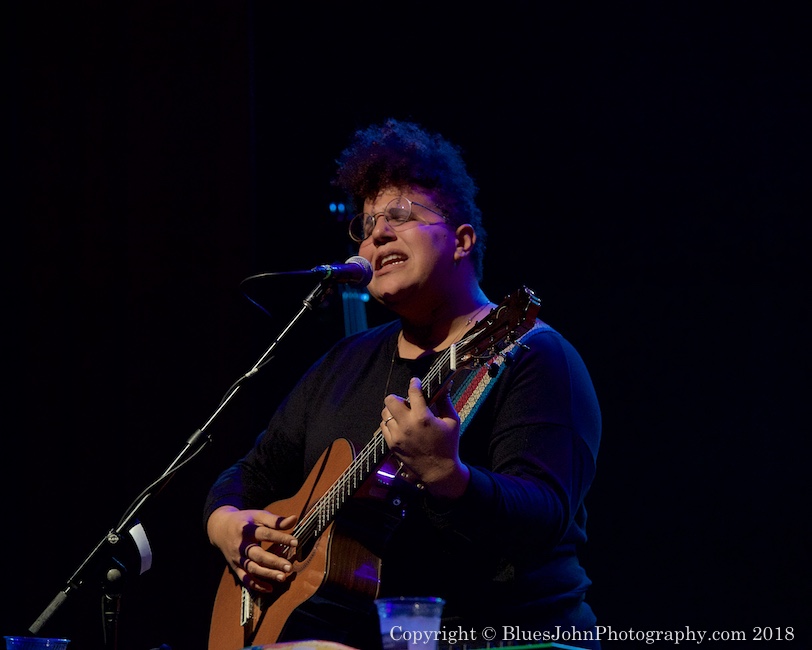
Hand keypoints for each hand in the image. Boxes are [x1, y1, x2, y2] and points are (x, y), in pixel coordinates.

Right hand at [206, 505, 297, 591]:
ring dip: (267, 574)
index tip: (295, 542)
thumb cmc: (244, 521)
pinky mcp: (235, 567)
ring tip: (283, 577)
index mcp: (246, 530)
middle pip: (258, 555)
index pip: (265, 534)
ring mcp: (237, 558)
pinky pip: (245, 579)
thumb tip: (294, 519)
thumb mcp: (257, 516)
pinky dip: (256, 585)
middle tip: (289, 567)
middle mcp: (240, 545)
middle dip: (274, 562)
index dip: (280, 537)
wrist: (220, 528)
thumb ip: (275, 520)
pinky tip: (270, 588)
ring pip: (252, 568)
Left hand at [381, 377, 470, 499]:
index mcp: (423, 417)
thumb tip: (445, 385)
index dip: (414, 383)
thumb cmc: (448, 445)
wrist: (439, 471)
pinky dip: (390, 423)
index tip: (415, 381)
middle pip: (390, 400)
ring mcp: (397, 435)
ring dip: (393, 410)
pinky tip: (399, 425)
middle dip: (398, 397)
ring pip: (385, 413)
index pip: (413, 392)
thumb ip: (445, 401)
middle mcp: (407, 425)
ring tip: (403, 414)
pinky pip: (383, 427)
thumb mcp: (452, 421)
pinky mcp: (392, 444)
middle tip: (406, 401)